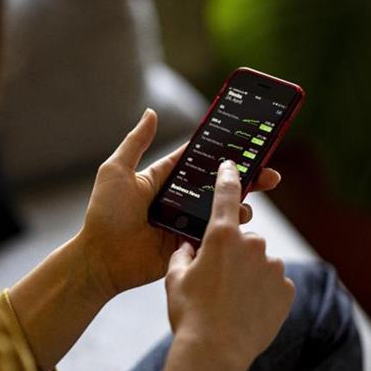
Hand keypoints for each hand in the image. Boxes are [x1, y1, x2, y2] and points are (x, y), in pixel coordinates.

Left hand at [78, 108, 281, 300]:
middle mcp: (178, 199)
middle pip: (217, 185)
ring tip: (249, 202)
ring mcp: (184, 223)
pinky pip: (214, 235)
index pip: (199, 161)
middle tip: (269, 174)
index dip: (222, 153)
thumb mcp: (116, 171)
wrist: (101, 258)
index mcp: (163, 179)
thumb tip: (151, 112)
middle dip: (245, 178)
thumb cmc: (104, 213)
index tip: (248, 143)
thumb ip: (135, 142)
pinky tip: (241, 223)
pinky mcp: (189, 245)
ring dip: (240, 204)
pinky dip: (229, 229)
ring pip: (220, 210)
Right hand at [164, 159, 295, 361]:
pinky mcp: (286, 290)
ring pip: (259, 262)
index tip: (233, 165)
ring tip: (230, 301)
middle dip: (232, 253)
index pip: (227, 193)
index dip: (229, 176)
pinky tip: (246, 310)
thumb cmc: (189, 313)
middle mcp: (252, 244)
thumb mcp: (174, 278)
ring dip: (248, 274)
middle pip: (243, 239)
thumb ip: (182, 255)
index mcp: (221, 235)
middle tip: (216, 280)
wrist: (215, 352)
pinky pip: (273, 283)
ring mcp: (273, 267)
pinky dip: (262, 292)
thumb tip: (189, 248)